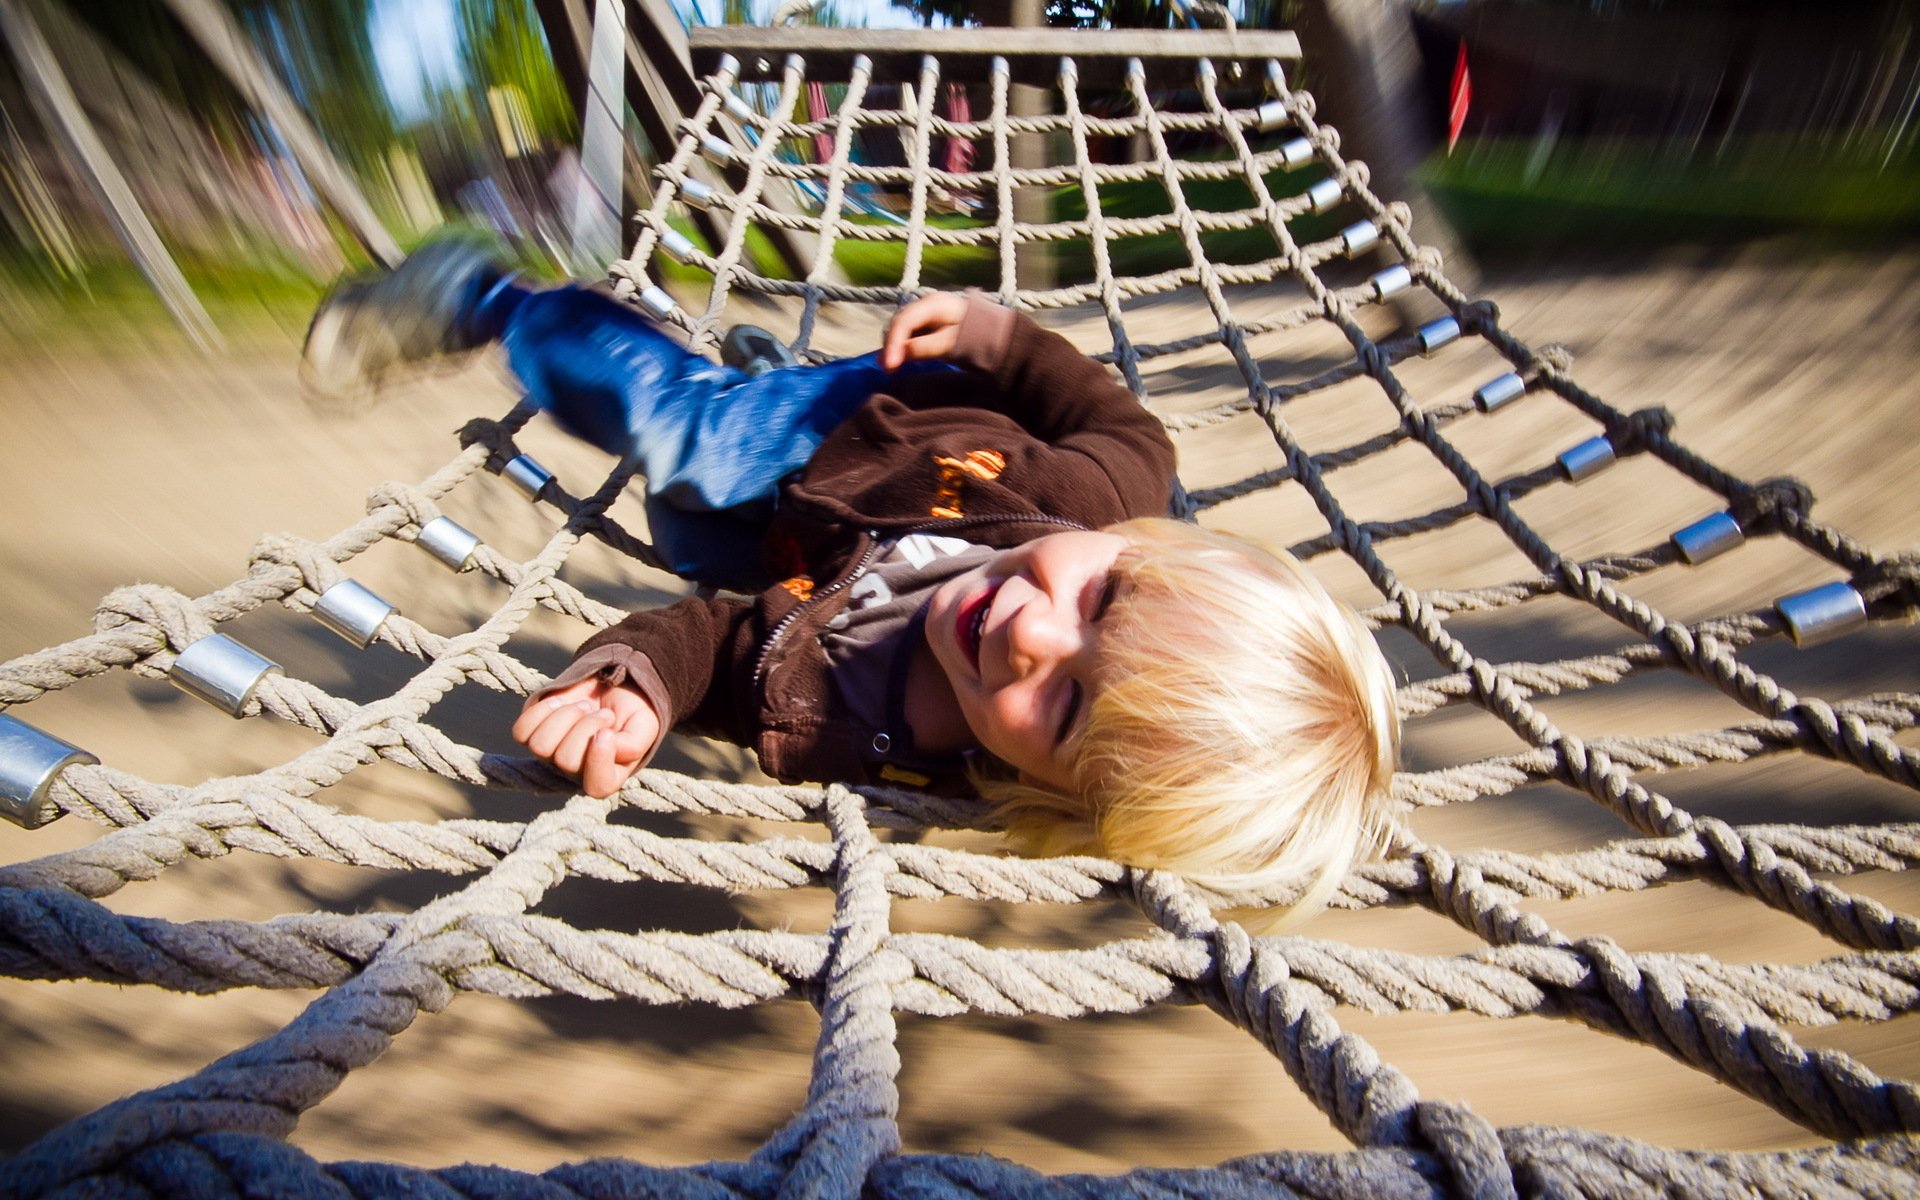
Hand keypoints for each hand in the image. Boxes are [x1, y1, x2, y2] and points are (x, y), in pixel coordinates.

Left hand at [512, 676, 660, 797]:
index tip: (608, 732)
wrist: (613, 686)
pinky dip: (541, 711)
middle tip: (604, 713)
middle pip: (566, 761)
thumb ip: (635, 744)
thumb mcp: (645, 726)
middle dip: (587, 726)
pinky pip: (521, 732)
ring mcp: (551, 755)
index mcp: (607, 776)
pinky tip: (560, 701)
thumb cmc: (631, 711)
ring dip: (565, 717)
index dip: (598, 760)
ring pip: (541, 746)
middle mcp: (576, 772)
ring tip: (583, 706)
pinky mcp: (533, 734)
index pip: (596, 786)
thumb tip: (608, 745)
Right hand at [881, 292, 968, 369]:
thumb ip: (926, 347)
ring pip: (900, 328)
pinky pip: (907, 332)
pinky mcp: (925, 321)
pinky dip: (902, 346)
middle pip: (899, 323)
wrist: (991, 333)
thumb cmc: (976, 337)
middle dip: (892, 346)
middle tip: (888, 369)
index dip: (894, 343)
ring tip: (892, 367)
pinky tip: (899, 359)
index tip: (889, 365)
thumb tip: (901, 353)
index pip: (905, 321)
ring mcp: (924, 311)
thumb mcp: (951, 344)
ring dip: (894, 347)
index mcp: (934, 304)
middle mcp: (926, 303)